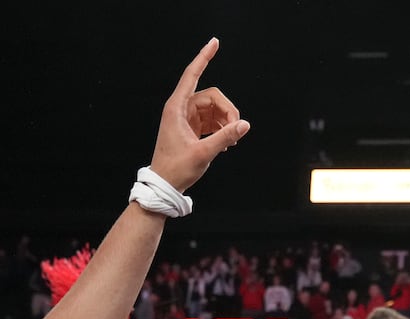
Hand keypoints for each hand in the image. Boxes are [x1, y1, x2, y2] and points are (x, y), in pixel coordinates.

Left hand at [149, 38, 249, 194]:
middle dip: (227, 110)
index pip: (192, 74)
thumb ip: (225, 137)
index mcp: (176, 108)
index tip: (214, 43)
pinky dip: (221, 127)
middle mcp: (180, 109)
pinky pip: (211, 119)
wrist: (165, 184)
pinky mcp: (191, 128)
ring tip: (231, 139)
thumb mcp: (203, 153)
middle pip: (211, 96)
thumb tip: (244, 124)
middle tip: (236, 129)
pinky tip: (227, 142)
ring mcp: (186, 118)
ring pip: (213, 108)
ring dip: (226, 121)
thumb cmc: (177, 169)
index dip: (204, 57)